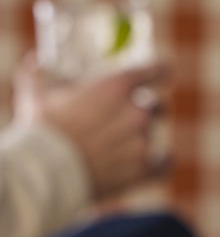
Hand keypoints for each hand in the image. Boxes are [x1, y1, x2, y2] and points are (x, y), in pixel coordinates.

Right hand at [14, 56, 166, 198]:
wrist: (47, 174)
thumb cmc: (41, 131)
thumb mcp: (36, 94)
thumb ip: (39, 75)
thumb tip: (35, 62)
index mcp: (117, 88)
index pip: (153, 72)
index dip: (161, 71)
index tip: (166, 71)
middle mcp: (137, 113)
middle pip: (157, 107)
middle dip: (147, 110)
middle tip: (130, 118)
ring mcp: (143, 143)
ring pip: (153, 137)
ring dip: (140, 140)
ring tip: (118, 149)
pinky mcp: (144, 170)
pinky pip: (164, 165)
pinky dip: (159, 164)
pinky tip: (152, 165)